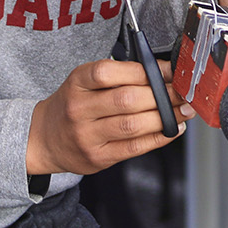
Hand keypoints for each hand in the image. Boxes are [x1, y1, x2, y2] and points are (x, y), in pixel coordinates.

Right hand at [27, 58, 191, 175]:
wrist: (44, 139)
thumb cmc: (73, 104)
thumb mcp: (84, 81)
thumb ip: (118, 74)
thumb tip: (163, 73)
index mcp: (77, 82)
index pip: (110, 71)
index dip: (145, 70)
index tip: (170, 70)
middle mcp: (79, 108)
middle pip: (127, 99)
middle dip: (163, 94)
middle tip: (183, 91)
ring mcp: (87, 136)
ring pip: (133, 125)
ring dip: (166, 117)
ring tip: (183, 109)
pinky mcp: (98, 157)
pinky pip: (135, 147)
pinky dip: (159, 137)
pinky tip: (173, 128)